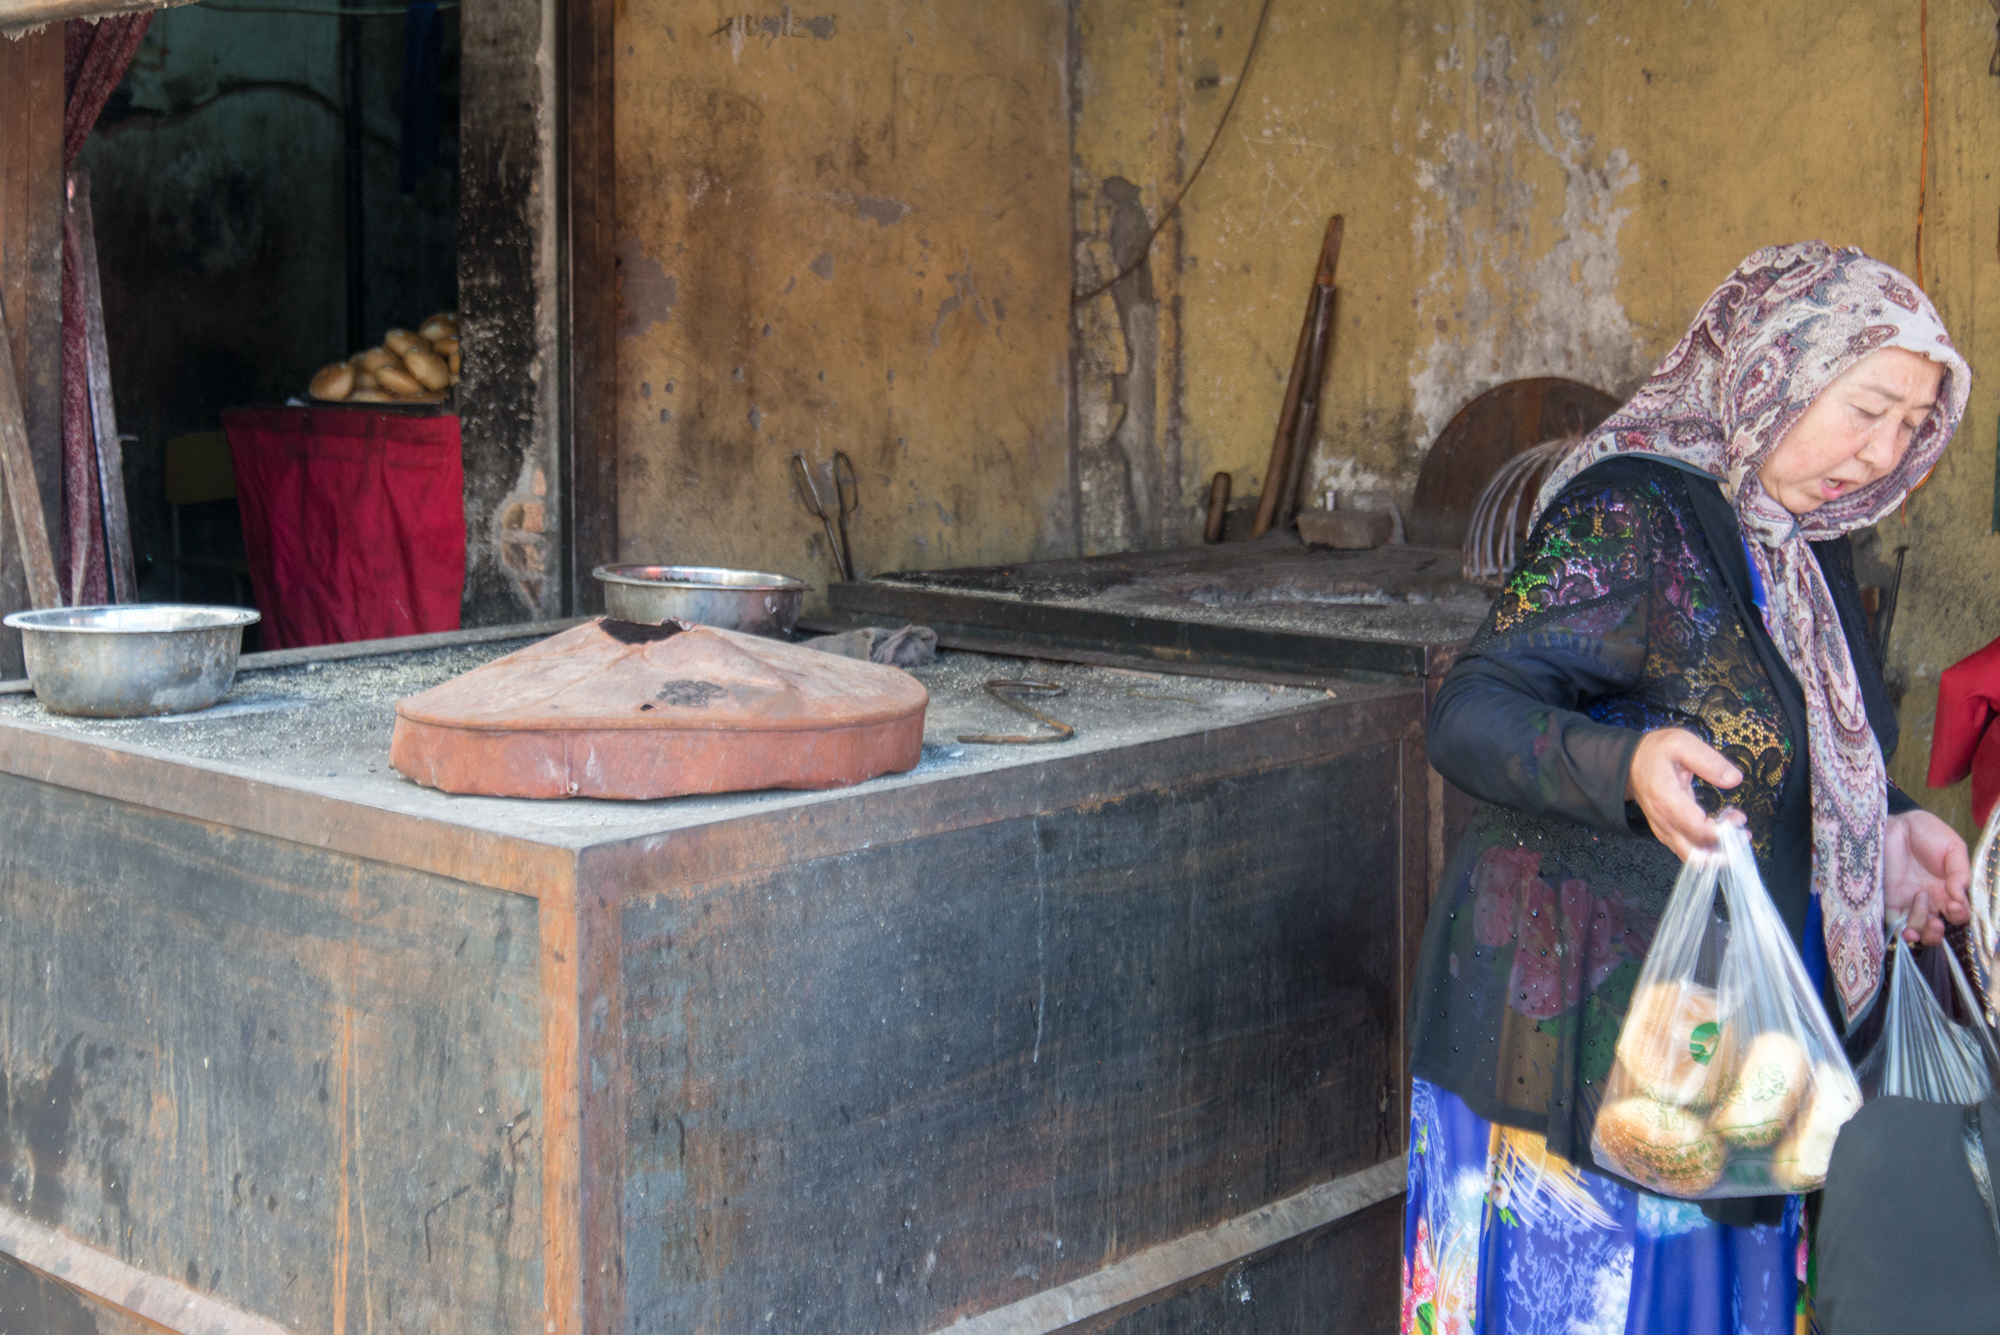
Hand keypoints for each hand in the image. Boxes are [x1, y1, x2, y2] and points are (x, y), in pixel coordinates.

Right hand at [1626, 728, 1743, 860]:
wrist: (1630, 762)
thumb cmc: (1655, 752)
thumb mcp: (1682, 743)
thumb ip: (1709, 761)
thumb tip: (1734, 779)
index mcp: (1666, 799)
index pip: (1697, 830)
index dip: (1722, 832)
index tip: (1738, 818)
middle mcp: (1663, 821)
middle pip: (1694, 855)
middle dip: (1723, 853)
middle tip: (1742, 835)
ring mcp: (1663, 829)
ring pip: (1691, 857)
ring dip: (1717, 852)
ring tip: (1735, 830)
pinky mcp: (1667, 832)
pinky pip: (1687, 850)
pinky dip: (1707, 848)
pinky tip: (1721, 831)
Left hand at [1883, 808, 1970, 945]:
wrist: (1898, 823)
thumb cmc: (1929, 833)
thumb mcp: (1953, 848)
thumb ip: (1960, 872)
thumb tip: (1960, 896)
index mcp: (1949, 891)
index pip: (1957, 915)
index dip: (1958, 915)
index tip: (1954, 905)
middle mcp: (1930, 901)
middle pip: (1935, 931)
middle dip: (1936, 934)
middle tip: (1936, 923)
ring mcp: (1908, 902)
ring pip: (1916, 931)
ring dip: (1920, 929)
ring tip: (1919, 898)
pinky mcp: (1889, 900)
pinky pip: (1894, 923)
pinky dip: (1900, 932)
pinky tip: (1905, 930)